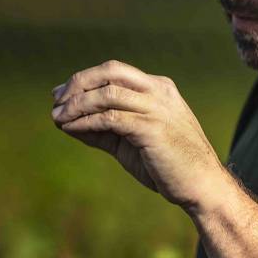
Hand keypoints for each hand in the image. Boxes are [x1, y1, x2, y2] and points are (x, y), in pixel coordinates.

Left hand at [51, 60, 229, 211]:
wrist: (202, 187)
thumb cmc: (166, 165)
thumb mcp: (129, 140)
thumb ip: (102, 128)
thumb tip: (65, 122)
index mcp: (157, 88)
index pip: (114, 71)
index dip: (83, 79)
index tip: (59, 95)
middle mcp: (158, 91)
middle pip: (110, 71)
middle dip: (78, 84)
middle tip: (56, 102)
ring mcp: (157, 108)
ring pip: (107, 93)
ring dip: (77, 104)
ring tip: (57, 117)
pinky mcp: (151, 129)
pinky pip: (110, 118)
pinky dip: (86, 121)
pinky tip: (71, 128)